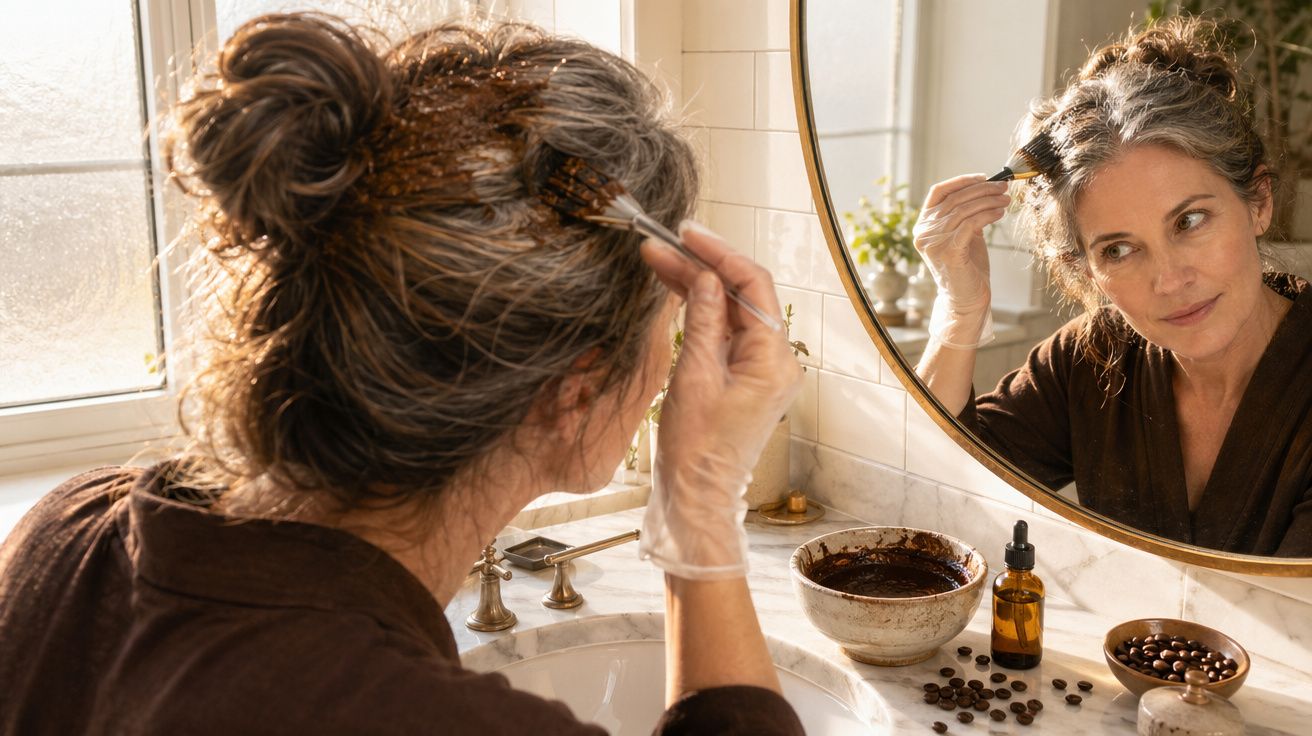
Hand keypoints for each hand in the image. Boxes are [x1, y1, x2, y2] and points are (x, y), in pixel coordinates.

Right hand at [637, 221, 802, 579]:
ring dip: (697, 285)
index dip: (720, 254)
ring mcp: (759, 369)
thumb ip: (702, 321)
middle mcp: (775, 361)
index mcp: (774, 360)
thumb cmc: (695, 449)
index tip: (687, 235)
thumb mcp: (694, 377)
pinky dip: (700, 310)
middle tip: (662, 244)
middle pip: (742, 295)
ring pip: (730, 311)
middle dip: (703, 266)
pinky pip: (724, 332)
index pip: (754, 286)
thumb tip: (704, 276)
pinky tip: (674, 290)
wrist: (695, 497)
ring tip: (657, 260)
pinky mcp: (741, 378)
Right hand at [914, 175, 1008, 347]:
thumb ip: (966, 213)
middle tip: (1004, 187)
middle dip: (982, 189)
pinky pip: (970, 224)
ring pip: (963, 210)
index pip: (939, 192)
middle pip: (954, 199)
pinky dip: (988, 215)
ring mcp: (933, 243)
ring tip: (1006, 200)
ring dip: (988, 201)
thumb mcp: (964, 233)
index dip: (961, 181)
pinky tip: (1000, 213)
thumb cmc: (967, 266)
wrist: (966, 298)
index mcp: (923, 225)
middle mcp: (923, 232)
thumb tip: (986, 187)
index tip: (985, 177)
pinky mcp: (947, 251)